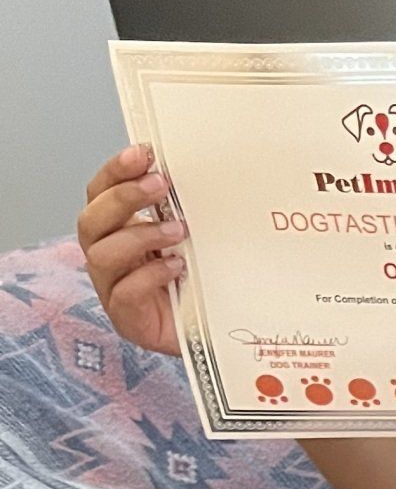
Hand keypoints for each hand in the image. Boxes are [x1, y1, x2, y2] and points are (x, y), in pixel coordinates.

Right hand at [77, 146, 185, 357]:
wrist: (211, 336)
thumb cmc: (197, 284)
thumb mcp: (192, 239)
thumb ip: (181, 211)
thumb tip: (199, 174)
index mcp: (116, 230)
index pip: (101, 193)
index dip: (116, 171)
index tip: (143, 152)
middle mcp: (106, 256)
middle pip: (92, 220)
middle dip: (124, 197)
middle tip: (160, 184)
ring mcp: (112, 288)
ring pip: (104, 254)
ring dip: (140, 236)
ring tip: (179, 230)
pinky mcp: (127, 318)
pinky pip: (125, 291)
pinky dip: (150, 275)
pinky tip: (177, 266)